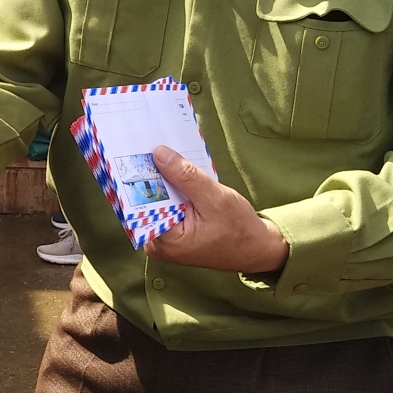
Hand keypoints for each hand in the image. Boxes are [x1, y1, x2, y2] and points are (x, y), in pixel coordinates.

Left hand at [143, 148, 288, 273]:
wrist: (257, 248)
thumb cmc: (239, 230)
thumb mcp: (215, 199)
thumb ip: (186, 177)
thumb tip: (159, 154)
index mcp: (163, 241)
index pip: (139, 204)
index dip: (138, 177)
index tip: (135, 152)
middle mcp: (157, 242)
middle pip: (145, 201)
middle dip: (150, 175)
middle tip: (148, 144)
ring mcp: (164, 238)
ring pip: (156, 201)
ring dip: (162, 179)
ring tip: (161, 152)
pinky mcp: (173, 230)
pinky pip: (166, 204)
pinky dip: (172, 188)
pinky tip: (175, 169)